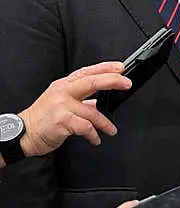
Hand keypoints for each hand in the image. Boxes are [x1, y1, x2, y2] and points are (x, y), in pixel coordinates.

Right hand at [16, 62, 131, 159]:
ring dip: (105, 123)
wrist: (24, 132)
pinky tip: (95, 139)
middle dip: (112, 81)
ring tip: (111, 130)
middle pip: (92, 82)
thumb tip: (99, 103)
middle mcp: (63, 92)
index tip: (120, 68)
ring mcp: (62, 106)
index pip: (87, 71)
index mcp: (64, 84)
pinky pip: (86, 127)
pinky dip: (93, 134)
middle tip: (126, 84)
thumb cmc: (44, 117)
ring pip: (92, 112)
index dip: (105, 68)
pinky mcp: (62, 121)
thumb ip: (80, 99)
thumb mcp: (60, 101)